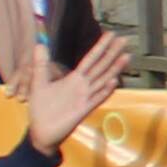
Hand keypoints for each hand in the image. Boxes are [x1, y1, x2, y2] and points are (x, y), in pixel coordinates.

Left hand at [22, 30, 134, 159]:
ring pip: (102, 80)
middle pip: (101, 67)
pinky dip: (105, 90)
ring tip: (126, 56)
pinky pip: (96, 99)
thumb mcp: (39, 83)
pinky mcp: (83, 110)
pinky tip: (114, 81)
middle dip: (112, 54)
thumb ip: (41, 65)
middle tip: (124, 39)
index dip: (100, 47)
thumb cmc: (42, 109)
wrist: (41, 132)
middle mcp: (83, 86)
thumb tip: (39, 44)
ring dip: (114, 69)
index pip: (90, 60)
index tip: (111, 34)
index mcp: (74, 79)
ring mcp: (85, 98)